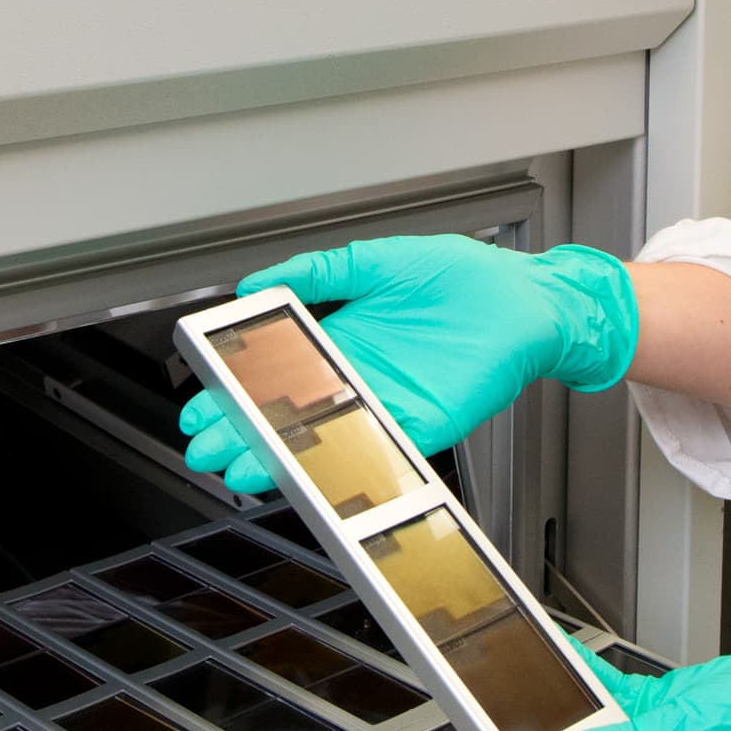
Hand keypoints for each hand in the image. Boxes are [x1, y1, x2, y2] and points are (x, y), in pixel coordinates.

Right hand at [178, 236, 637, 495]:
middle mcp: (360, 377)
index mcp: (344, 339)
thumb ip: (318, 272)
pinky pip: (372, 447)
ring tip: (239, 467)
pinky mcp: (421, 424)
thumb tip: (258, 282)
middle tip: (204, 444)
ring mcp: (388, 404)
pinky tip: (305, 469)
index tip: (204, 397)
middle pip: (289, 412)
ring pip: (322, 438)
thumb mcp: (377, 261)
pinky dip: (338, 460)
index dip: (238, 387)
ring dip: (280, 456)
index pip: (277, 372)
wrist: (526, 299)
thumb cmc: (465, 277)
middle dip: (243, 430)